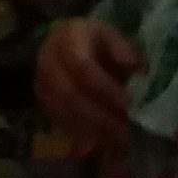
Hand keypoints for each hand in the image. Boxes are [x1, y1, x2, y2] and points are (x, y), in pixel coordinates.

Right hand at [35, 14, 140, 152]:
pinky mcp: (42, 103)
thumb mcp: (113, 37)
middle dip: (99, 116)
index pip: (82, 67)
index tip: (129, 104)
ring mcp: (42, 84)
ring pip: (62, 112)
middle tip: (125, 131)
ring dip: (91, 129)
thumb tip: (135, 67)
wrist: (69, 47)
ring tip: (118, 140)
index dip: (105, 88)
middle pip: (69, 94)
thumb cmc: (97, 43)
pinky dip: (83, 134)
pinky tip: (104, 140)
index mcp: (68, 38)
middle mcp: (48, 61)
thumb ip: (123, 50)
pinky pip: (60, 122)